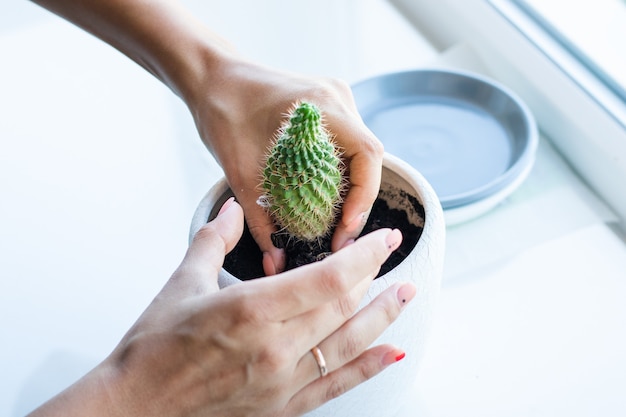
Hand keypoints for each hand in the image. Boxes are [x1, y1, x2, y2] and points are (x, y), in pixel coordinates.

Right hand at [99, 199, 414, 416]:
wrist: (134, 406)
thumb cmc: (153, 347)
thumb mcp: (182, 282)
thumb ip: (215, 239)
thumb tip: (234, 210)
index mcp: (251, 310)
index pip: (328, 278)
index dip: (365, 256)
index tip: (384, 240)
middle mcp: (274, 348)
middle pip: (344, 306)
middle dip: (376, 277)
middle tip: (393, 256)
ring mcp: (281, 381)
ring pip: (348, 343)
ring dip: (383, 317)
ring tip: (407, 295)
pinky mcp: (280, 407)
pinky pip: (336, 385)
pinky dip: (369, 368)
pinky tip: (393, 353)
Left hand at [187, 58, 383, 274]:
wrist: (212, 79)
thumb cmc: (221, 113)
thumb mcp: (240, 171)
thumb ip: (261, 220)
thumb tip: (276, 262)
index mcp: (322, 106)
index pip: (367, 154)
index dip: (364, 196)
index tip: (345, 227)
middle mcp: (338, 99)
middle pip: (368, 158)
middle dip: (359, 202)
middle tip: (339, 237)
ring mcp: (336, 101)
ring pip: (360, 154)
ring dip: (352, 189)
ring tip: (334, 224)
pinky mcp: (328, 108)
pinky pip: (346, 145)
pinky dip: (341, 174)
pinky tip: (325, 197)